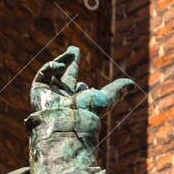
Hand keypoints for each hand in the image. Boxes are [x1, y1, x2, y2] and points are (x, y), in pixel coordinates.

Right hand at [27, 46, 132, 173]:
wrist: (67, 122)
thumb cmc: (86, 114)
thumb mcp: (106, 98)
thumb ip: (118, 90)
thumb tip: (134, 84)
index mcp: (76, 102)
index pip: (77, 87)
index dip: (80, 77)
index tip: (87, 73)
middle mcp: (62, 99)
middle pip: (66, 78)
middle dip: (70, 65)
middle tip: (74, 51)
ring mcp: (50, 95)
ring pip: (54, 74)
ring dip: (62, 61)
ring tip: (73, 52)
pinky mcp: (38, 91)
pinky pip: (44, 74)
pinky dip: (53, 67)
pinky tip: (61, 65)